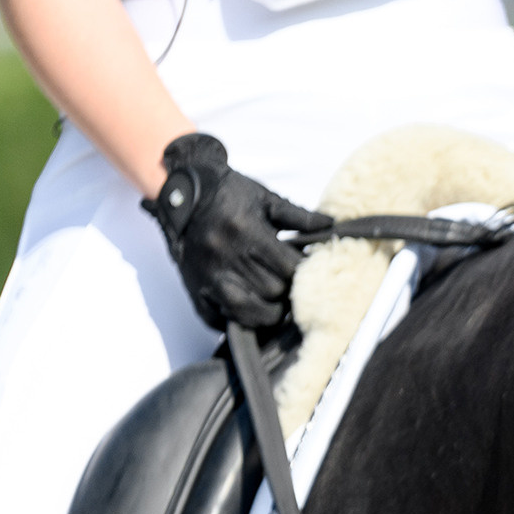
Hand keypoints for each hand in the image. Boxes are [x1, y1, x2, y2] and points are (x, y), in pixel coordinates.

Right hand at [143, 133, 330, 331]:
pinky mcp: (194, 288)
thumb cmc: (228, 194)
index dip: (304, 274)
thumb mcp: (265, 198)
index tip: (309, 271)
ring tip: (278, 305)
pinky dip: (238, 320)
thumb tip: (331, 226)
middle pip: (272, 291)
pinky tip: (252, 311)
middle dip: (289, 292)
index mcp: (246, 230)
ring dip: (269, 313)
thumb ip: (299, 216)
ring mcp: (208, 276)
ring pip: (248, 312)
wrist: (182, 193)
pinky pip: (218, 318)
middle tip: (296, 288)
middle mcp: (225, 255)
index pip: (288, 268)